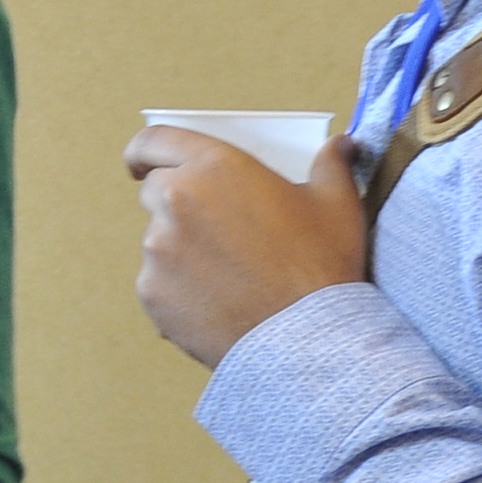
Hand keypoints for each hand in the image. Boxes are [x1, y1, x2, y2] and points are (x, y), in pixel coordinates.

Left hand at [123, 124, 368, 367]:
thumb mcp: (336, 204)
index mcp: (215, 167)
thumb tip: (340, 144)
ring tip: (228, 274)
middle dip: (178, 202)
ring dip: (180, 248)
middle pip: (156, 190)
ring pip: (157, 238)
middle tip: (215, 228)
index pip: (154, 142)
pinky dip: (177, 288)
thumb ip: (331, 164)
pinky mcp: (150, 291)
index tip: (141, 163)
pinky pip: (157, 281)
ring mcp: (158, 248)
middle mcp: (177, 200)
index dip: (144, 151)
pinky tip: (216, 302)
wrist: (305, 340)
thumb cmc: (322, 266)